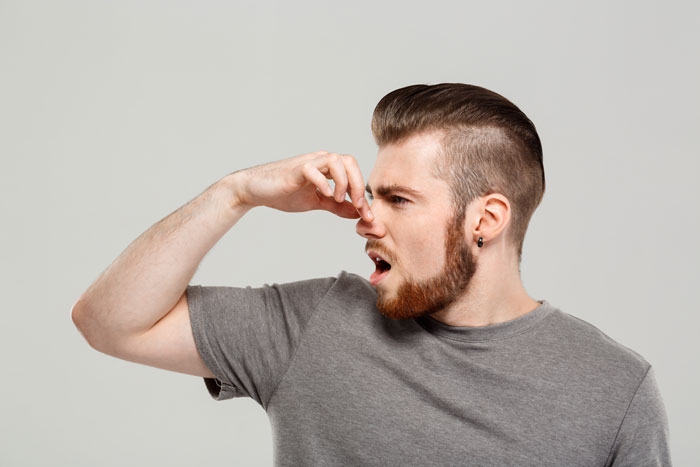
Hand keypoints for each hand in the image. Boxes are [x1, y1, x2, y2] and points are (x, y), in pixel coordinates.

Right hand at [235, 150, 373, 220]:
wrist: (256, 190)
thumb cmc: (284, 193)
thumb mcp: (316, 202)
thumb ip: (336, 206)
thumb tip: (356, 213)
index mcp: (327, 168)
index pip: (353, 173)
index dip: (363, 194)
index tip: (366, 216)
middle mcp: (320, 161)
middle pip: (350, 162)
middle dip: (359, 185)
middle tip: (358, 206)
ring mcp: (308, 163)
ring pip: (335, 160)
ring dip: (342, 181)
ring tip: (337, 199)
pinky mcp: (295, 169)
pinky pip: (313, 169)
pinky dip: (322, 182)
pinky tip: (324, 195)